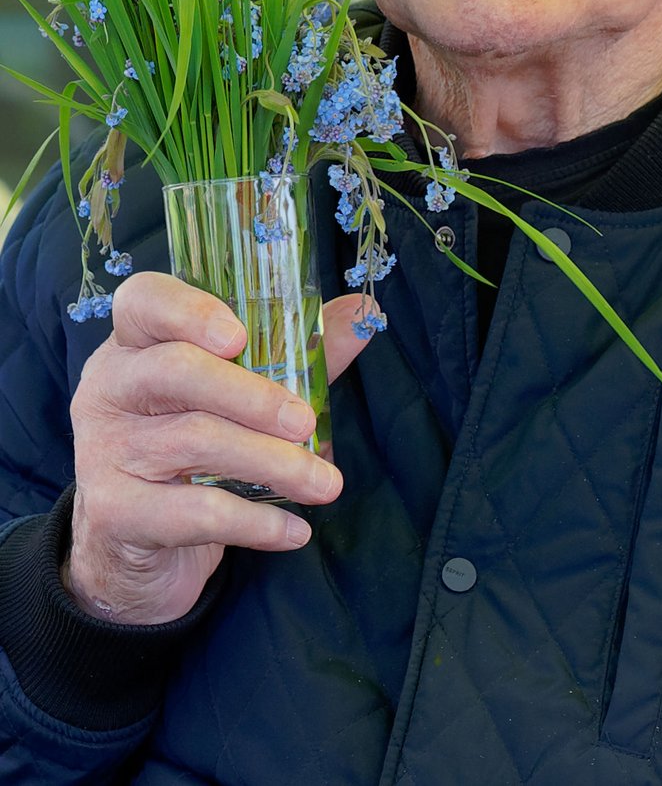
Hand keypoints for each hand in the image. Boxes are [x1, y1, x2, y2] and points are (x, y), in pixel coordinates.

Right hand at [64, 273, 368, 626]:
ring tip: (325, 484)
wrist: (127, 553)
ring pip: (194, 441)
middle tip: (306, 422)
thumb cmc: (185, 454)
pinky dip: (255, 522)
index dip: (191, 310)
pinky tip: (294, 531)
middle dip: (254, 395)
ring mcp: (105, 451)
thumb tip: (361, 316)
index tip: (242, 336)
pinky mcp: (115, 513)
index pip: (144, 301)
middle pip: (177, 371)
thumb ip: (291, 354)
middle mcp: (110, 388)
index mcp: (134, 345)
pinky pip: (194, 513)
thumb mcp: (231, 397)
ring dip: (273, 463)